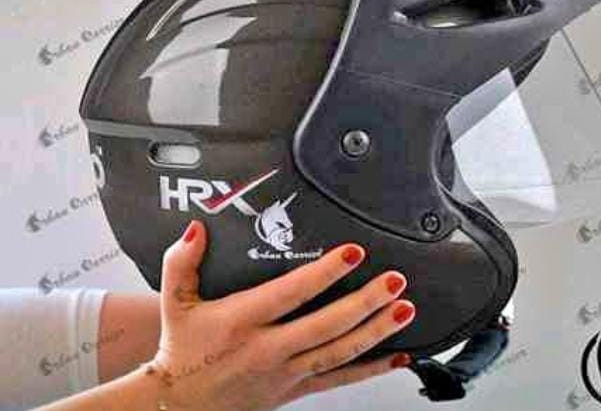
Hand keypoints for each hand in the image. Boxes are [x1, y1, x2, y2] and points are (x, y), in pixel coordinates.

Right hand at [147, 219, 415, 410]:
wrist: (178, 406)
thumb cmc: (180, 350)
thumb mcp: (174, 302)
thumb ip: (181, 261)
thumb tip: (196, 229)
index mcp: (242, 320)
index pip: (291, 293)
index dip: (324, 273)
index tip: (352, 253)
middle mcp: (268, 348)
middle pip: (327, 324)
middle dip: (366, 301)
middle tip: (394, 281)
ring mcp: (285, 372)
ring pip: (340, 352)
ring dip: (376, 331)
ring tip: (404, 310)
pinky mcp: (295, 389)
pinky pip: (339, 380)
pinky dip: (371, 369)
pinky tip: (397, 357)